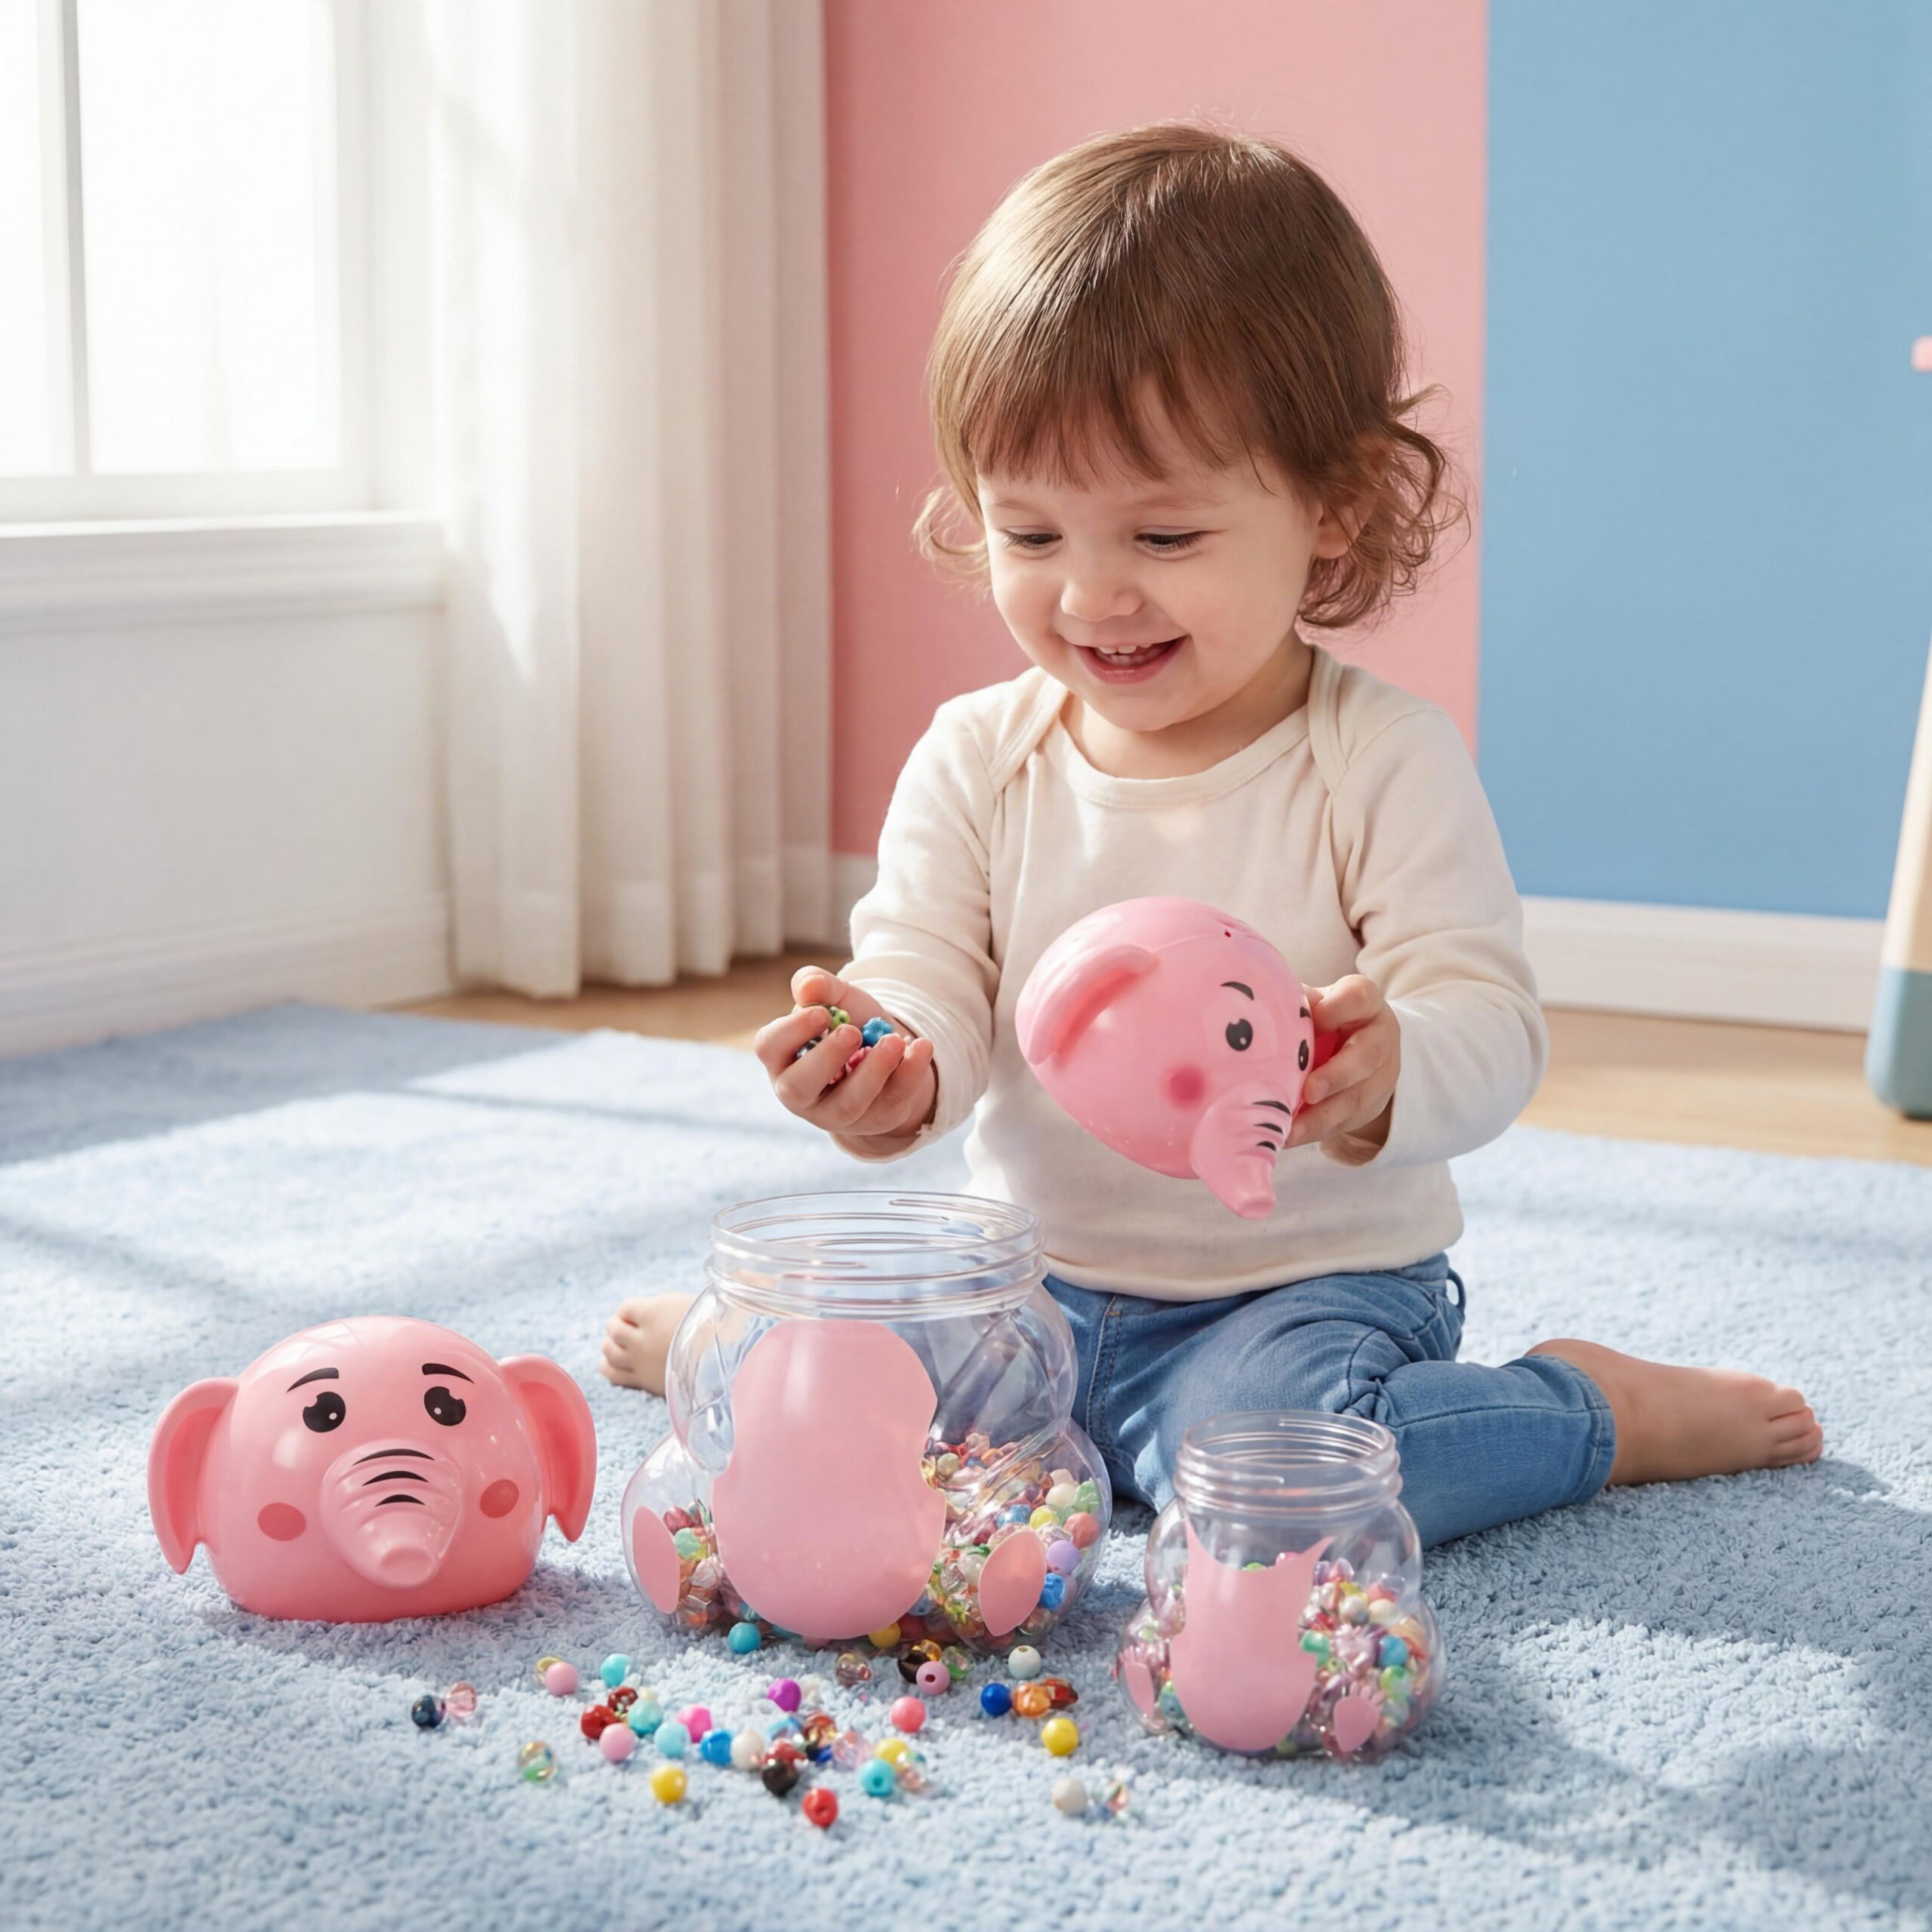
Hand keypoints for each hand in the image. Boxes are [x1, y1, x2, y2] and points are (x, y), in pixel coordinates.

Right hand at [752, 965, 937, 1143]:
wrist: (886, 1050)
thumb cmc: (848, 1023)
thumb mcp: (836, 999)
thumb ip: (819, 985)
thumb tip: (808, 985)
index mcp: (782, 1057)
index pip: (769, 1047)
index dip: (792, 1031)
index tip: (821, 1012)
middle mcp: (800, 1093)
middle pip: (799, 1087)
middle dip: (826, 1059)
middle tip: (851, 1032)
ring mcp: (836, 1113)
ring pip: (848, 1104)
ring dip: (873, 1071)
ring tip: (894, 1040)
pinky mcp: (875, 1120)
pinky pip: (891, 1103)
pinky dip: (909, 1073)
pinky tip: (921, 1047)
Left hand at [1285, 974, 1399, 1152]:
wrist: (1354, 1042)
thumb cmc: (1322, 1016)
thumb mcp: (1313, 1001)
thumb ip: (1295, 1005)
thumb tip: (1253, 1014)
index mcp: (1365, 1002)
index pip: (1358, 998)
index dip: (1337, 1009)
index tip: (1315, 1018)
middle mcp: (1380, 1037)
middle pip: (1366, 1057)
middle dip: (1337, 1076)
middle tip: (1309, 1092)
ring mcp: (1381, 1075)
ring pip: (1356, 1098)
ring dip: (1323, 1117)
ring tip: (1292, 1129)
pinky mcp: (1371, 1105)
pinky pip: (1345, 1122)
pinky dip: (1316, 1131)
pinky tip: (1291, 1137)